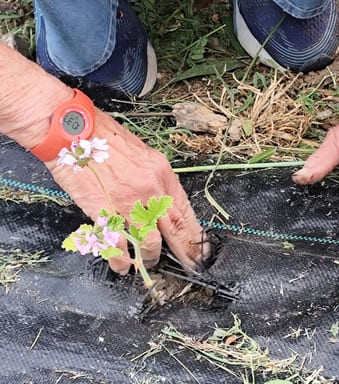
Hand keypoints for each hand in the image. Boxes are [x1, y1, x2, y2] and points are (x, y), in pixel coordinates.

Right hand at [46, 110, 208, 273]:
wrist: (75, 133)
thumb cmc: (105, 140)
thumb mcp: (144, 155)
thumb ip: (155, 180)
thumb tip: (162, 202)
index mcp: (162, 175)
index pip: (185, 212)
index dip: (194, 235)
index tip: (201, 250)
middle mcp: (149, 191)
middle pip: (174, 230)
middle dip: (185, 252)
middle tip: (192, 266)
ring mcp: (127, 204)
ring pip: (148, 243)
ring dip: (150, 257)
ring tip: (149, 262)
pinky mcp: (103, 213)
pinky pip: (117, 246)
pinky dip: (121, 260)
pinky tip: (123, 266)